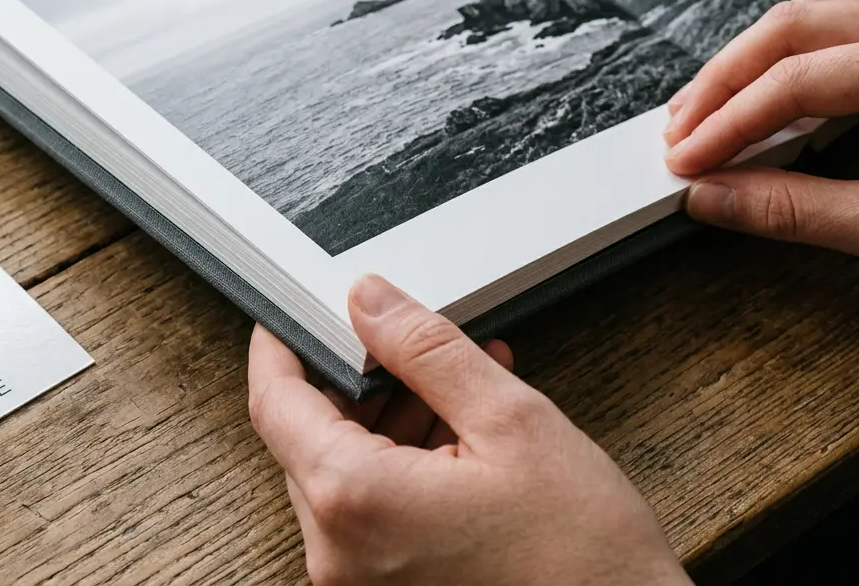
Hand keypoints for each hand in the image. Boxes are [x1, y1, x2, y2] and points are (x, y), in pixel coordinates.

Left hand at [247, 275, 688, 585]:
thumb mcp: (510, 421)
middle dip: (356, 383)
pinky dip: (400, 467)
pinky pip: (369, 514)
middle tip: (406, 343)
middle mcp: (339, 554)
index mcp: (355, 501)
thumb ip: (426, 350)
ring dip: (385, 423)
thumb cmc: (583, 557)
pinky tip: (458, 436)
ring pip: (342, 475)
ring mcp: (359, 583)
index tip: (292, 313)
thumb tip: (368, 301)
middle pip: (308, 439)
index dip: (280, 346)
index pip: (275, 402)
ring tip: (457, 388)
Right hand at [665, 0, 858, 296]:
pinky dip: (787, 72)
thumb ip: (791, 209)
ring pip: (812, 23)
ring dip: (750, 67)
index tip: (684, 161)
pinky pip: (840, 41)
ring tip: (705, 116)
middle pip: (792, 27)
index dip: (725, 123)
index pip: (793, 81)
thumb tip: (713, 197)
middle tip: (679, 132)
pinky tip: (761, 110)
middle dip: (723, 80)